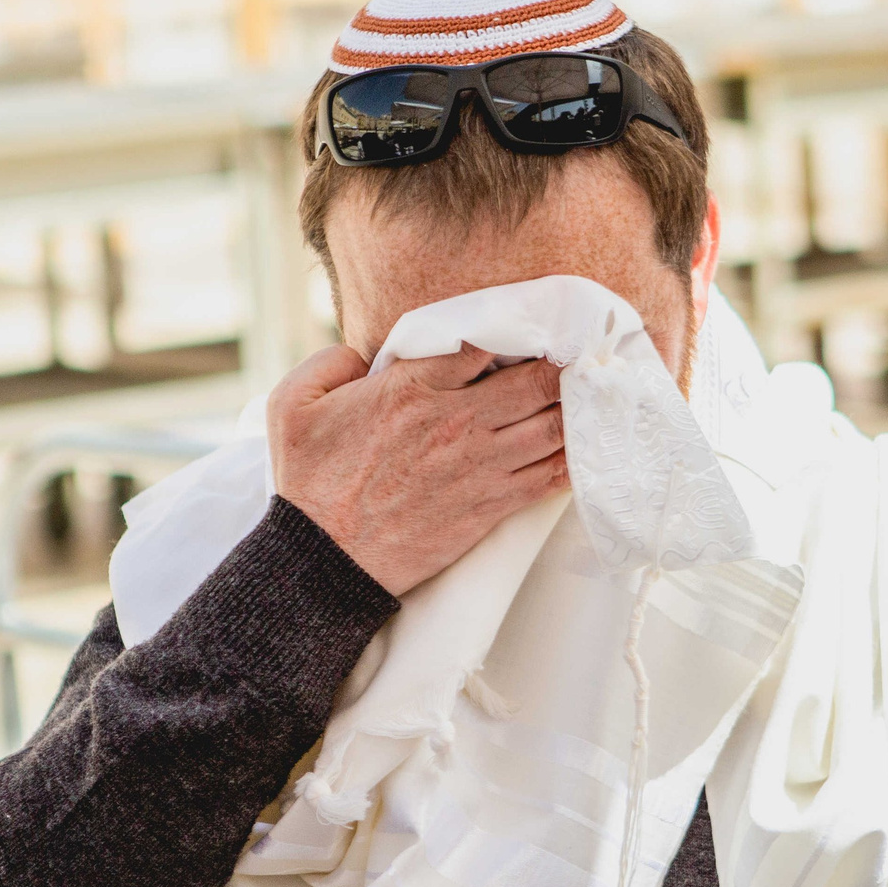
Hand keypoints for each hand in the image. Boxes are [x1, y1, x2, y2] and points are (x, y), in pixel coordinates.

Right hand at [269, 343, 567, 596]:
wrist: (325, 561)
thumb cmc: (308, 484)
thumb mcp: (292, 405)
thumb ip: (329, 362)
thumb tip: (362, 353)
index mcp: (411, 387)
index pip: (486, 342)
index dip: (516, 330)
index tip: (535, 325)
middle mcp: (455, 421)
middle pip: (537, 380)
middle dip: (565, 363)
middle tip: (584, 353)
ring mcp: (479, 465)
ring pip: (553, 425)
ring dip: (578, 406)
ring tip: (596, 391)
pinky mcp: (491, 505)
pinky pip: (551, 475)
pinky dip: (576, 456)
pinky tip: (591, 444)